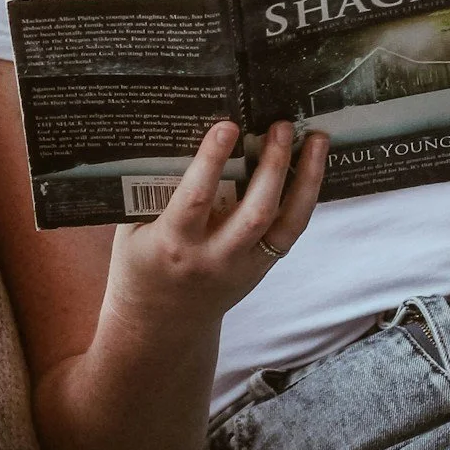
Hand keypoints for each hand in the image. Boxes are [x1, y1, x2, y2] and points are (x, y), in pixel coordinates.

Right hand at [101, 120, 327, 332]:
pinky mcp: (263, 268)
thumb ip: (154, 193)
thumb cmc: (141, 265)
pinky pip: (291, 230)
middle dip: (272, 165)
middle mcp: (214, 257)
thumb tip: (181, 137)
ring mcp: (244, 265)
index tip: (227, 126)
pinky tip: (314, 167)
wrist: (163, 324)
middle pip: (254, 210)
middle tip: (281, 125)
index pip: (196, 198)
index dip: (212, 160)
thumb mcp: (134, 230)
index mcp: (174, 243)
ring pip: (286, 223)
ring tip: (316, 140)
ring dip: (305, 178)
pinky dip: (305, 196)